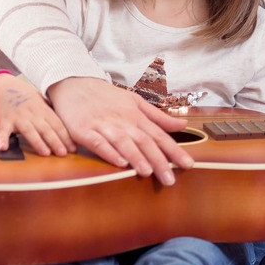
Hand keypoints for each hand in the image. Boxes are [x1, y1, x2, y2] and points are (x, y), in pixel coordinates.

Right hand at [0, 72, 73, 156]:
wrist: (1, 84)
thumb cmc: (21, 94)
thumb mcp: (39, 99)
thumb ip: (48, 111)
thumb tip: (63, 122)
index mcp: (42, 109)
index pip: (57, 124)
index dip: (66, 137)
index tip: (73, 148)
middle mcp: (32, 114)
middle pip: (46, 129)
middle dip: (56, 142)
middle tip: (64, 154)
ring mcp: (18, 118)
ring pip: (30, 131)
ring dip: (38, 142)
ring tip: (45, 153)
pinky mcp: (3, 121)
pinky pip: (3, 132)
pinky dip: (2, 140)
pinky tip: (4, 148)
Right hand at [47, 75, 193, 185]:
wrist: (76, 85)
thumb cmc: (107, 97)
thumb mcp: (135, 102)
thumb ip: (158, 117)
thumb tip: (183, 125)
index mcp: (136, 116)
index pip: (159, 135)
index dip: (174, 150)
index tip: (189, 164)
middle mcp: (123, 121)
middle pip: (144, 142)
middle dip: (158, 161)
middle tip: (170, 180)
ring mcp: (104, 125)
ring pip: (123, 142)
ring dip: (135, 157)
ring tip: (147, 172)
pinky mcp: (85, 130)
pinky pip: (98, 142)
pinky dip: (109, 152)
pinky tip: (118, 163)